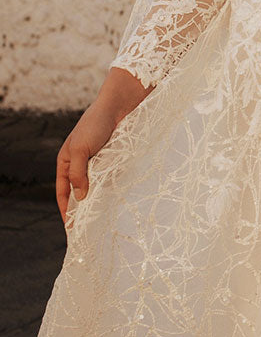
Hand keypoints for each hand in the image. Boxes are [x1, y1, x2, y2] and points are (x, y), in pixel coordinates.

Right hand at [55, 67, 150, 224]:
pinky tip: (117, 202)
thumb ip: (78, 174)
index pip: (63, 192)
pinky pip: (111, 180)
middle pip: (80, 192)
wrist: (120, 106)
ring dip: (99, 201)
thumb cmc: (96, 124)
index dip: (66, 210)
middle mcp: (81, 164)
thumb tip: (80, 198)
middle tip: (89, 230)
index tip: (70, 228)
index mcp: (67, 161)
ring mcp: (98, 163)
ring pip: (96, 188)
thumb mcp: (81, 149)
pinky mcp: (114, 160)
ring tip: (103, 221)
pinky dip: (113, 190)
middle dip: (83, 210)